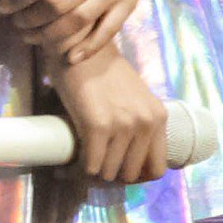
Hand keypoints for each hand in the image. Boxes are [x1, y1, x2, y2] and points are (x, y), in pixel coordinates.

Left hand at [14, 0, 177, 63]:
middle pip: (57, 6)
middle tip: (15, 23)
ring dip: (51, 36)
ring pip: (80, 22)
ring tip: (30, 38)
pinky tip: (69, 57)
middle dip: (30, 20)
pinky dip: (89, 47)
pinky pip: (108, 30)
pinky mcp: (129, 1)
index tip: (2, 7)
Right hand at [51, 44, 171, 185]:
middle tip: (90, 171)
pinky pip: (89, 165)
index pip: (157, 168)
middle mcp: (146, 123)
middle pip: (131, 174)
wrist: (79, 44)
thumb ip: (135, 119)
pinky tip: (64, 170)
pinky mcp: (97, 125)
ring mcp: (123, 125)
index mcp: (158, 117)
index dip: (135, 178)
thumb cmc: (100, 69)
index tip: (116, 173)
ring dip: (90, 177)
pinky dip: (74, 173)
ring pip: (109, 173)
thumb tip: (123, 150)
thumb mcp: (132, 96)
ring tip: (73, 170)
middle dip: (109, 178)